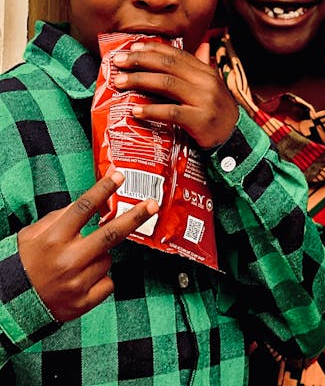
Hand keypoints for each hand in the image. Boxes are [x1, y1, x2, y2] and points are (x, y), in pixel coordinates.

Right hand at [17, 170, 157, 322]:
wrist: (10, 306)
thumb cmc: (23, 265)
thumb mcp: (32, 235)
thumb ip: (58, 218)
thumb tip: (88, 203)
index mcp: (53, 239)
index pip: (83, 208)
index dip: (103, 189)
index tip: (119, 176)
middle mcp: (67, 260)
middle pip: (110, 234)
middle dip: (135, 217)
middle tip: (152, 204)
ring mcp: (77, 283)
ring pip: (108, 259)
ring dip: (101, 256)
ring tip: (79, 263)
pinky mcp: (83, 303)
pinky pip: (108, 282)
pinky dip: (101, 279)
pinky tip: (82, 280)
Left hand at [112, 39, 239, 147]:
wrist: (234, 137)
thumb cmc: (215, 111)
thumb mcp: (208, 86)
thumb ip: (195, 69)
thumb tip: (191, 48)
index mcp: (205, 71)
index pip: (176, 54)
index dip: (153, 48)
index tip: (132, 47)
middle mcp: (205, 81)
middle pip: (168, 65)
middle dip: (140, 61)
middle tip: (119, 61)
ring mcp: (203, 100)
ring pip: (168, 84)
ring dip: (140, 81)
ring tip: (120, 82)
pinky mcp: (200, 120)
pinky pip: (172, 113)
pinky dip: (152, 110)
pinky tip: (135, 110)